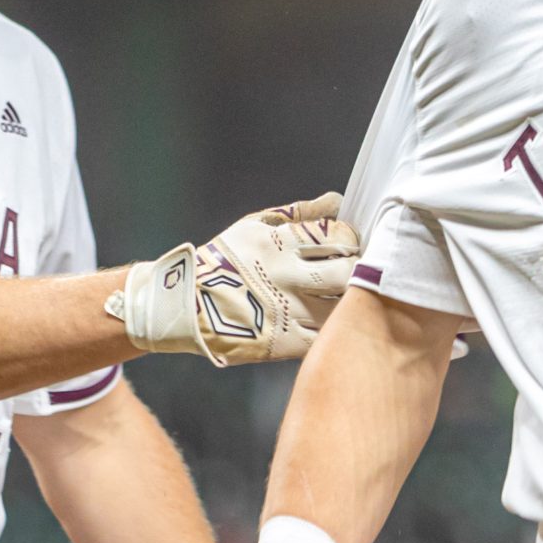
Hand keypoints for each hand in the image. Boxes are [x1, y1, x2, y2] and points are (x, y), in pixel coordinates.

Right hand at [111, 194, 358, 365]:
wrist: (186, 306)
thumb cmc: (222, 260)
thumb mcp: (253, 225)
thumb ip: (299, 213)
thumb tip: (337, 200)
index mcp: (279, 243)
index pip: (337, 236)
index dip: (351, 239)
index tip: (348, 243)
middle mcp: (286, 277)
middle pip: (347, 272)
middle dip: (357, 269)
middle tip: (353, 270)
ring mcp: (287, 312)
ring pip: (342, 307)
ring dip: (350, 300)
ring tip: (345, 296)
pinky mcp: (285, 343)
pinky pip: (325, 336)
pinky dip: (334, 328)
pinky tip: (331, 320)